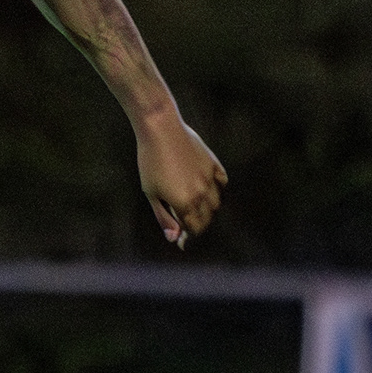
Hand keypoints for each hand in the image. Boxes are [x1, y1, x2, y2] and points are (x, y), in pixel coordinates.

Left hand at [136, 110, 227, 247]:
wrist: (161, 130)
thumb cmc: (150, 163)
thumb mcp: (151, 194)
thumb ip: (164, 218)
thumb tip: (174, 238)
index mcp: (185, 204)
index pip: (194, 229)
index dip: (188, 238)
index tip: (181, 242)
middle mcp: (201, 193)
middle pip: (206, 218)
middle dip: (197, 226)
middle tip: (186, 227)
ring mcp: (209, 178)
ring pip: (216, 202)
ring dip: (208, 210)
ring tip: (195, 209)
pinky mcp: (212, 163)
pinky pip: (222, 182)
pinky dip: (218, 189)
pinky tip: (208, 189)